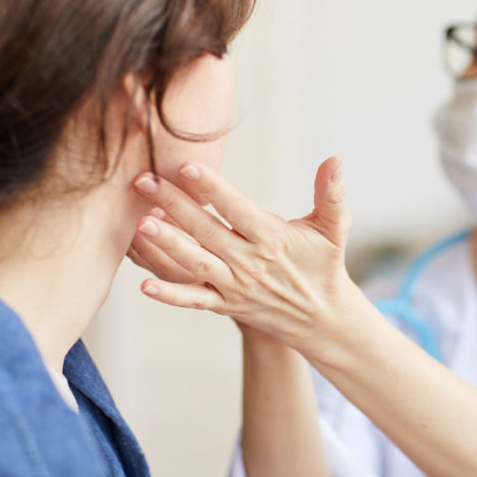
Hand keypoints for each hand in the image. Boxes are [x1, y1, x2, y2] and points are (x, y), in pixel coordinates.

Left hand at [130, 157, 357, 356]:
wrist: (323, 317)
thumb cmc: (324, 264)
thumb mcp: (334, 228)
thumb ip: (331, 194)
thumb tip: (336, 159)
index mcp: (272, 238)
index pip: (237, 210)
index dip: (212, 189)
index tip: (188, 166)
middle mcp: (250, 262)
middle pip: (207, 231)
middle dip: (174, 205)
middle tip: (144, 180)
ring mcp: (236, 286)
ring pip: (195, 263)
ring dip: (167, 244)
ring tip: (140, 223)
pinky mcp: (227, 305)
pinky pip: (195, 300)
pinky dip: (171, 295)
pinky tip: (144, 285)